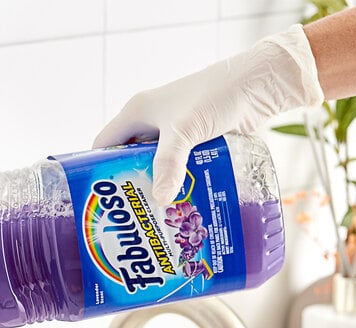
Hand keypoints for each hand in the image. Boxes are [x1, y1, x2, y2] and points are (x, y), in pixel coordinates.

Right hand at [93, 24, 322, 205]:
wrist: (257, 84)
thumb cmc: (215, 95)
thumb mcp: (185, 130)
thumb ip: (170, 164)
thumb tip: (160, 200)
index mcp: (137, 113)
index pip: (104, 145)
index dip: (97, 170)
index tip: (98, 199)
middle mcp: (151, 123)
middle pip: (129, 160)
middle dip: (129, 184)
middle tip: (128, 215)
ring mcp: (173, 133)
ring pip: (155, 166)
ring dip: (156, 186)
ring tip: (153, 214)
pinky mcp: (194, 142)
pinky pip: (178, 167)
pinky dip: (177, 183)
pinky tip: (179, 202)